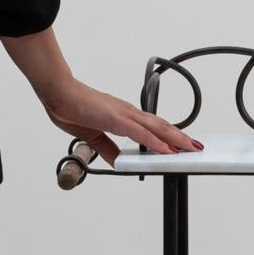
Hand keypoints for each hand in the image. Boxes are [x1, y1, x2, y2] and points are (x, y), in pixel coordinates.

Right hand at [41, 77, 202, 164]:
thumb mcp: (93, 136)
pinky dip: (156, 142)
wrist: (57, 93)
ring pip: (156, 128)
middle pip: (161, 126)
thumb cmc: (71, 108)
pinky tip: (167, 150)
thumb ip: (106, 149)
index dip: (168, 136)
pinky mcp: (115, 119)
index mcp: (123, 116)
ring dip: (175, 139)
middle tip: (196, 147)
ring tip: (190, 148)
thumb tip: (117, 161)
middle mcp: (128, 113)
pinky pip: (140, 133)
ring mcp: (124, 114)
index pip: (151, 128)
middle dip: (180, 138)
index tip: (180, 145)